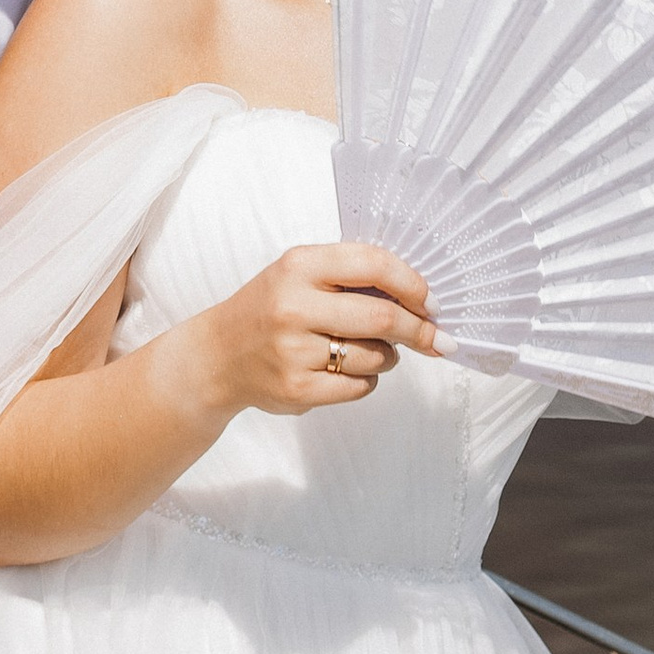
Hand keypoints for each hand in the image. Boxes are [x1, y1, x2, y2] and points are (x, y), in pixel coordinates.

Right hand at [191, 241, 436, 417]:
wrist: (218, 356)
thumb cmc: (270, 310)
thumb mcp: (299, 275)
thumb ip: (351, 276)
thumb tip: (420, 298)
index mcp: (298, 265)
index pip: (373, 265)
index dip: (413, 284)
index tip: (431, 302)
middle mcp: (294, 305)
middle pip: (383, 317)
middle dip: (418, 329)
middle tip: (435, 338)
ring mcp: (293, 350)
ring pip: (376, 355)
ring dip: (388, 356)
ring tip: (367, 350)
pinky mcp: (297, 389)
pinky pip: (361, 386)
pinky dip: (367, 379)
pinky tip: (345, 370)